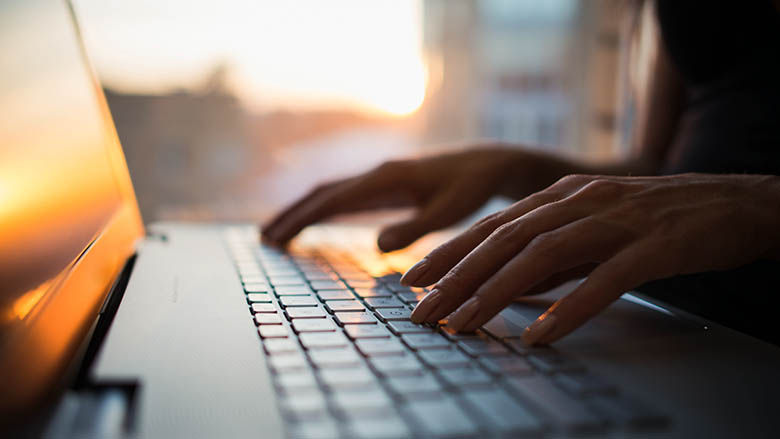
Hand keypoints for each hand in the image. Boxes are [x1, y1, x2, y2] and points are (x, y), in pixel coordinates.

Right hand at [263, 146, 556, 251]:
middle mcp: (377, 173)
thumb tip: (377, 246)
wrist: (488, 165)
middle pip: (322, 193)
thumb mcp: (450, 211)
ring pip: (330, 193)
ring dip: (303, 212)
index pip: (333, 200)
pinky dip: (322, 209)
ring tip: (276, 233)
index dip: (302, 219)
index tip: (277, 238)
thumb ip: (415, 228)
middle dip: (292, 215)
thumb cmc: (472, 189)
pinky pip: (345, 196)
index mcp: (386, 178)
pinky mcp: (386, 184)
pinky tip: (315, 222)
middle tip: (264, 240)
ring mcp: (379, 177)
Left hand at [404, 173, 779, 344]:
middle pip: (506, 239)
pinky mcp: (653, 245)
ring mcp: (616, 220)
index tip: (413, 280)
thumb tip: (509, 285)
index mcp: (562, 195)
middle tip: (423, 311)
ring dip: (497, 293)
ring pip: (543, 256)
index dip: (449, 252)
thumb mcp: (593, 227)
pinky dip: (569, 307)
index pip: (492, 225)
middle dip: (457, 277)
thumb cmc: (658, 219)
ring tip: (464, 325)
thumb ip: (553, 252)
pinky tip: (541, 335)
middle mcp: (580, 201)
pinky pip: (604, 279)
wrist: (733, 202)